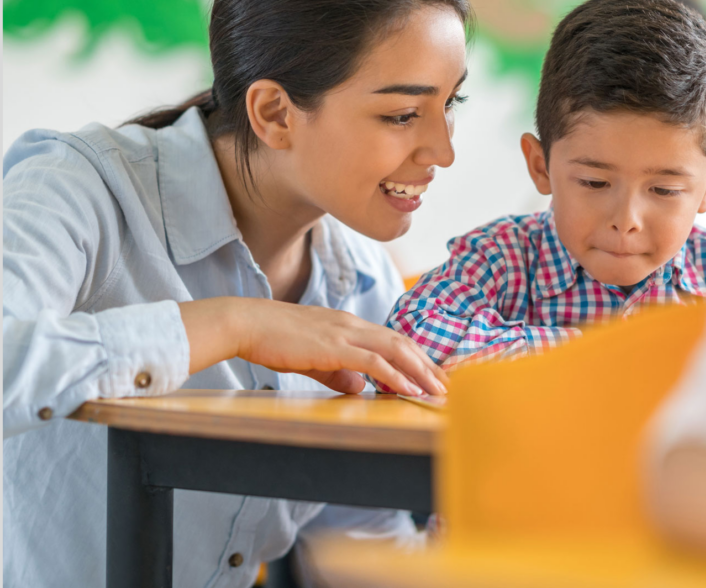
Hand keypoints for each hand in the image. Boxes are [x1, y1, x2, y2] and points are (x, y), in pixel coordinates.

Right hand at [179, 297, 448, 395]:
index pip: (393, 341)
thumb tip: (359, 388)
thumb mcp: (313, 357)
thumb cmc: (275, 339)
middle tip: (448, 387)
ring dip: (420, 371)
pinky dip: (394, 374)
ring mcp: (344, 333)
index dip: (417, 358)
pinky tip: (408, 389)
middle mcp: (353, 325)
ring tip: (438, 391)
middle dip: (429, 366)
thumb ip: (338, 371)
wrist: (247, 323)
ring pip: (394, 349)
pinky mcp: (333, 346)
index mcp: (349, 326)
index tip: (435, 377)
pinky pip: (372, 361)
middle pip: (403, 343)